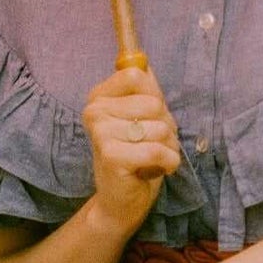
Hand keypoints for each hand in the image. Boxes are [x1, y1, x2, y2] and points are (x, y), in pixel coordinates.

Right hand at [81, 64, 182, 233]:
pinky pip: (157, 149)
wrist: (121, 200)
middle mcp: (94, 111)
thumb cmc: (136, 155)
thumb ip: (144, 89)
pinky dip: (168, 162)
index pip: (137, 75)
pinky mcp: (111, 156)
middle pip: (154, 103)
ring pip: (160, 128)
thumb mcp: (142, 117)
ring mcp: (100, 133)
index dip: (155, 97)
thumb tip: (145, 62)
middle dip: (166, 127)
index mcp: (99, 96)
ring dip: (168, 146)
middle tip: (152, 143)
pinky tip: (157, 169)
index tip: (148, 117)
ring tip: (153, 158)